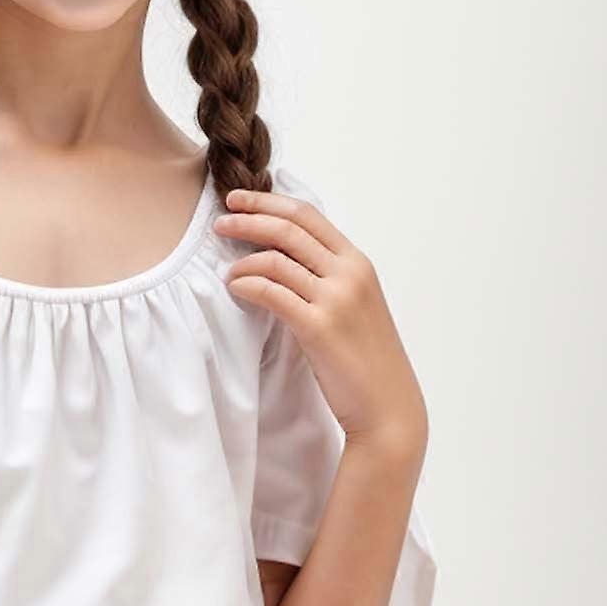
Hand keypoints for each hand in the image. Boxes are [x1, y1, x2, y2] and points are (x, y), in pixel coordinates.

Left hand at [216, 185, 428, 447]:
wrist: (386, 405)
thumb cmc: (365, 363)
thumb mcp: (353, 309)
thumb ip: (327, 281)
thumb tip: (284, 264)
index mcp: (358, 264)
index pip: (308, 216)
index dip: (269, 203)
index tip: (240, 200)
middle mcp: (349, 273)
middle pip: (290, 229)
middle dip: (249, 218)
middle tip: (220, 221)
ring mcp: (335, 299)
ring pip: (277, 259)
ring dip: (243, 260)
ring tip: (225, 270)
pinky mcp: (318, 327)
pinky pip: (272, 292)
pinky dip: (247, 285)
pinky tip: (235, 288)